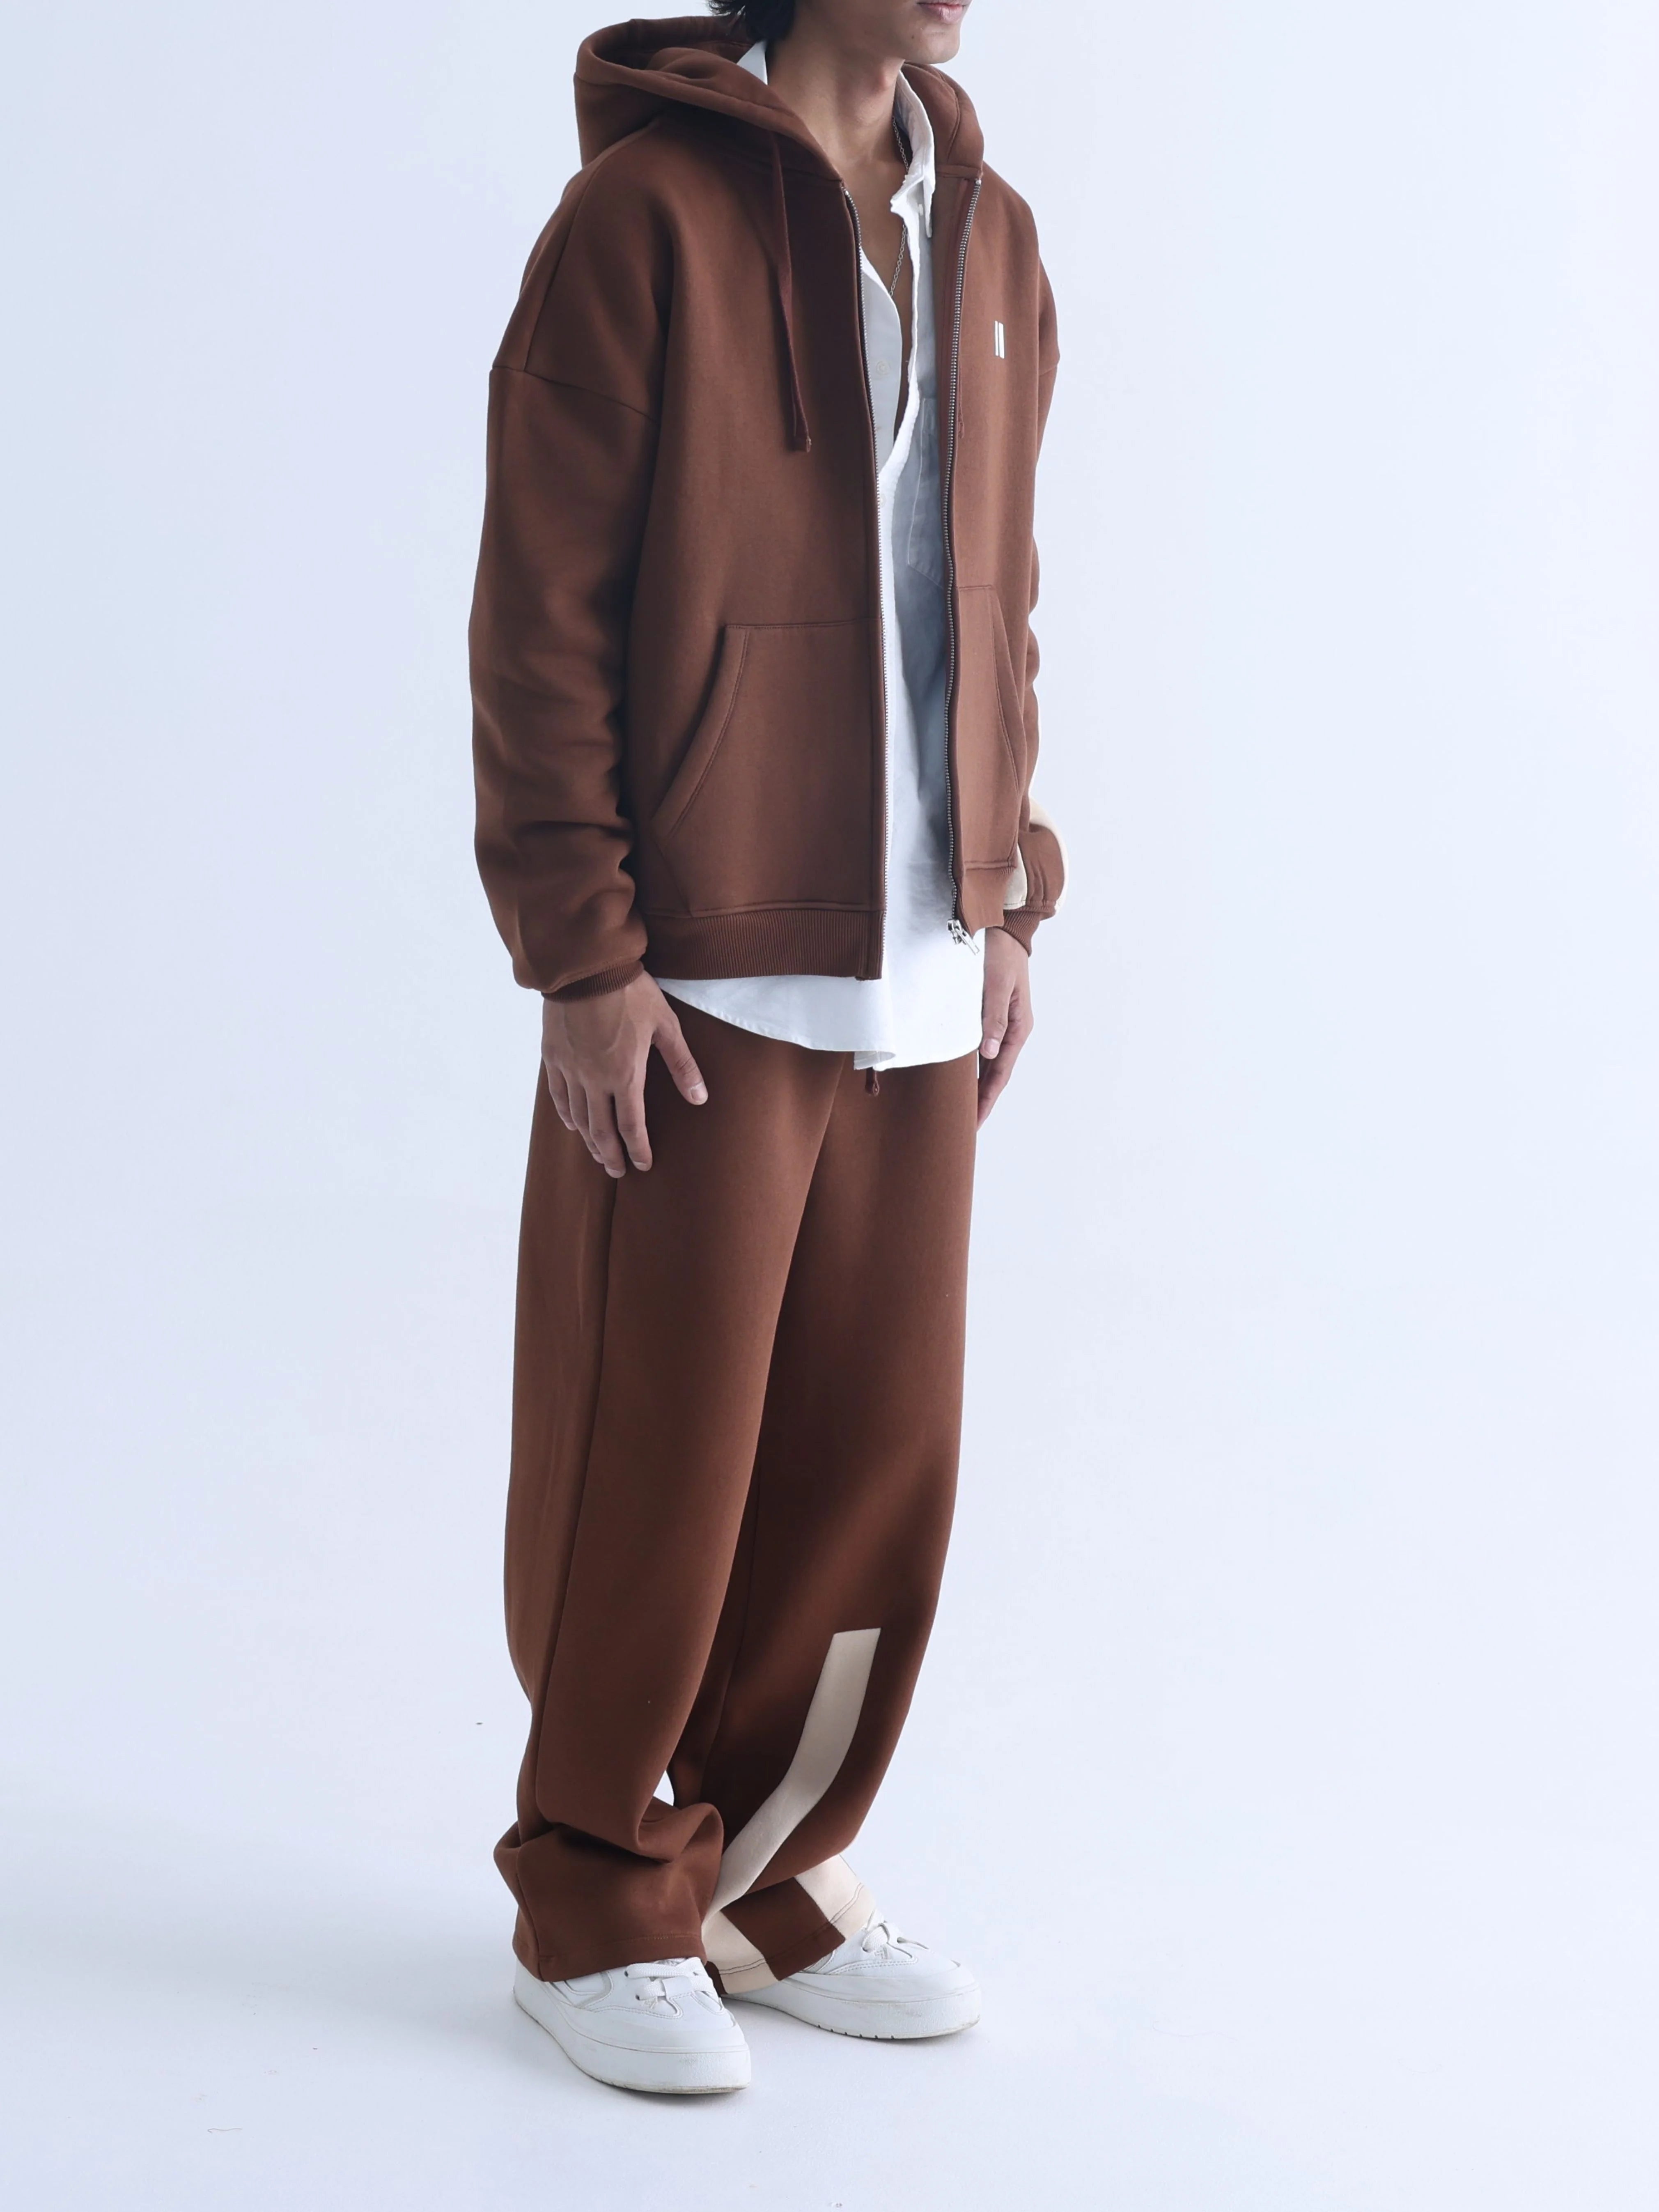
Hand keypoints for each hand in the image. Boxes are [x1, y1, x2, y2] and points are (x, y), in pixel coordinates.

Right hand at [542, 975, 706, 1175]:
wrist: (584, 965)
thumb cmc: (630, 991)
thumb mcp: (665, 1024)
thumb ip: (681, 1064)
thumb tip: (699, 1098)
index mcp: (625, 1074)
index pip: (631, 1125)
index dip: (637, 1149)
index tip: (642, 1165)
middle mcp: (594, 1079)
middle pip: (601, 1130)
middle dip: (611, 1155)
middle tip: (617, 1172)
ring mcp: (570, 1069)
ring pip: (578, 1117)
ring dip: (589, 1140)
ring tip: (599, 1154)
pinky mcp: (553, 1056)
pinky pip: (558, 1095)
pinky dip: (567, 1115)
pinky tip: (573, 1124)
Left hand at [977, 928, 1032, 1128]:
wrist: (998, 924)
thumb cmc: (999, 951)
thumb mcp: (997, 982)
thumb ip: (993, 1016)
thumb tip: (989, 1053)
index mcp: (1018, 1026)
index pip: (1000, 1073)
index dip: (987, 1099)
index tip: (974, 1123)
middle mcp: (1009, 1029)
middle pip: (994, 1074)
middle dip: (980, 1100)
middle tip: (963, 1127)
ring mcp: (997, 1023)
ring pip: (985, 1064)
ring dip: (973, 1086)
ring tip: (959, 1110)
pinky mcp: (984, 1014)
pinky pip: (976, 1047)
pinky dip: (967, 1065)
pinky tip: (955, 1076)